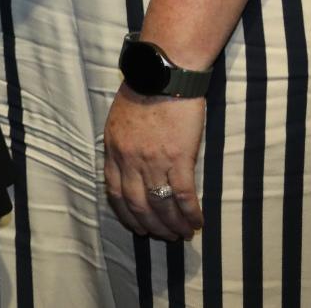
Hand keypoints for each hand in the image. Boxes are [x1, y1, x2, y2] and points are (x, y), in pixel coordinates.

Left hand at [104, 88, 206, 240]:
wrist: (164, 73)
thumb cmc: (144, 90)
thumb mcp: (119, 119)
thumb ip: (121, 144)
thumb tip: (126, 165)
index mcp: (113, 149)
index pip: (114, 192)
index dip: (126, 214)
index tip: (137, 226)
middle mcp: (130, 159)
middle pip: (137, 204)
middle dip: (151, 226)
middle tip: (164, 237)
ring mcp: (153, 160)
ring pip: (160, 205)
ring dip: (172, 225)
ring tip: (182, 235)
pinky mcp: (178, 157)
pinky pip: (183, 195)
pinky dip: (190, 213)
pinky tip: (197, 222)